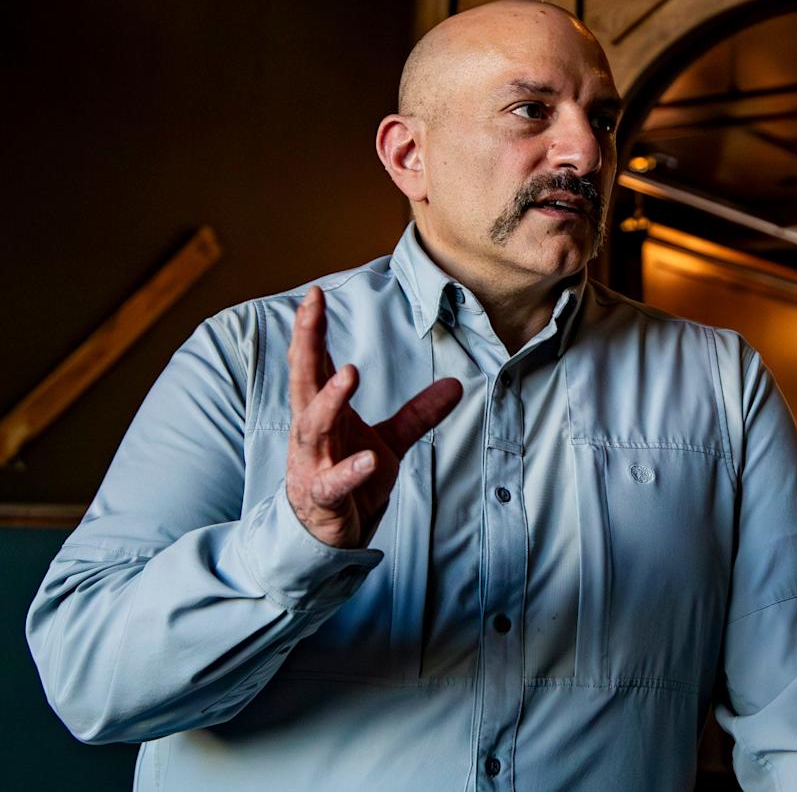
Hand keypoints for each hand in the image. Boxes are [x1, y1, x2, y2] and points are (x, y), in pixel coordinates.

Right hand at [285, 286, 461, 548]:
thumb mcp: (390, 441)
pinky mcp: (324, 498)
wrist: (328, 537)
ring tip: (350, 373)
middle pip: (304, 381)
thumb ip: (418, 413)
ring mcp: (314, 465)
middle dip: (306, 344)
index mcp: (324, 412)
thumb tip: (456, 384)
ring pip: (314, 426)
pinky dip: (350, 471)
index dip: (313, 330)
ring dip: (330, 400)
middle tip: (312, 310)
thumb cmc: (349, 481)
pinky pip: (334, 483)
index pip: (314, 364)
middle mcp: (312, 432)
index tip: (315, 294)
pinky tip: (370, 458)